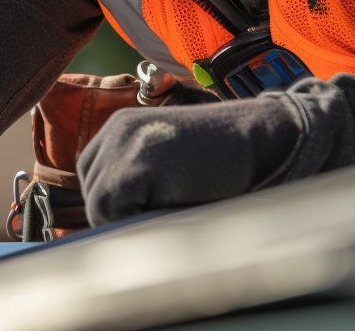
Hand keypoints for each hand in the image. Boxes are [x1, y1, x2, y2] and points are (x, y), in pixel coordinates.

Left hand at [76, 93, 306, 226]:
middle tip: (165, 209)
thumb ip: (136, 181)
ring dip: (131, 219)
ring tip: (172, 206)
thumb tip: (107, 228)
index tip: (147, 210)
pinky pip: (114, 212)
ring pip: (100, 207)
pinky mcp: (133, 167)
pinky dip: (139, 221)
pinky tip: (174, 205)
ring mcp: (122, 146)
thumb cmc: (222, 159)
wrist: (261, 139)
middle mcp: (115, 131)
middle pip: (93, 193)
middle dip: (121, 213)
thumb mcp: (167, 162)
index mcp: (121, 126)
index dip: (116, 202)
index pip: (93, 177)